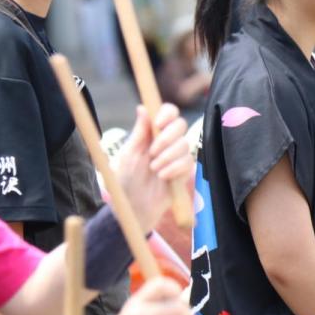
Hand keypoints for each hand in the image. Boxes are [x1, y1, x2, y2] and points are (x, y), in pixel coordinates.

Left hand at [112, 104, 193, 231]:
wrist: (134, 207)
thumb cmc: (127, 180)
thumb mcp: (129, 154)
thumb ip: (139, 132)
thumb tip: (142, 107)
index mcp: (152, 133)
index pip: (168, 112)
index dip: (167, 113)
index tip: (158, 124)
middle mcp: (167, 141)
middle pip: (180, 125)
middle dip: (167, 138)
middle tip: (152, 152)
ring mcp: (177, 156)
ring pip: (184, 145)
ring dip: (168, 157)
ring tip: (154, 169)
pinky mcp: (184, 172)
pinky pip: (188, 163)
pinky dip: (174, 169)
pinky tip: (163, 177)